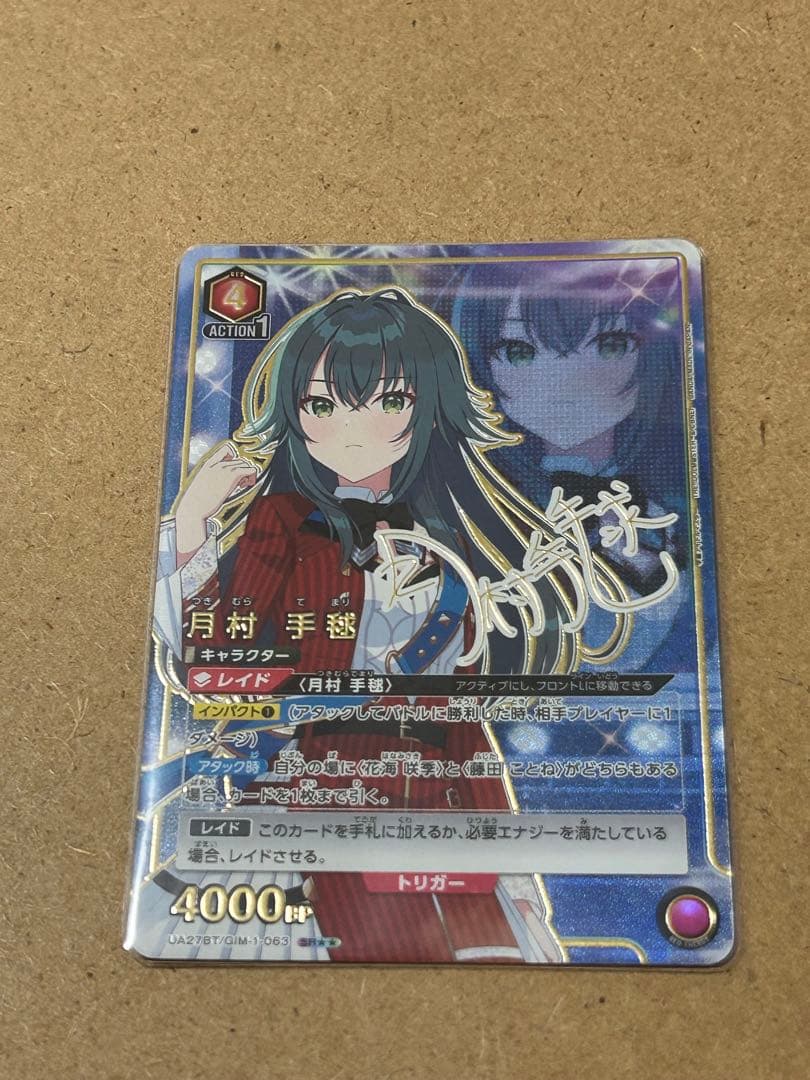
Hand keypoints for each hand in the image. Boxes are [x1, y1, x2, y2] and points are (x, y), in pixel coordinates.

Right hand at [175, 442, 257, 561]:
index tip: (233, 470)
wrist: (193, 508)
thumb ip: (209, 482)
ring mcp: (224, 469)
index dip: (233, 459)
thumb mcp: (200, 488)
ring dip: (246, 475)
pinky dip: (251, 477)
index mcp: (208, 465)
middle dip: (241, 471)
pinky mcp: (232, 476)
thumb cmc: (195, 503)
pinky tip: (244, 485)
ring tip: (242, 485)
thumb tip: (217, 488)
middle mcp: (217, 464)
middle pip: (238, 460)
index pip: (225, 450)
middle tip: (240, 484)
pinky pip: (249, 470)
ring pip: (244, 465)